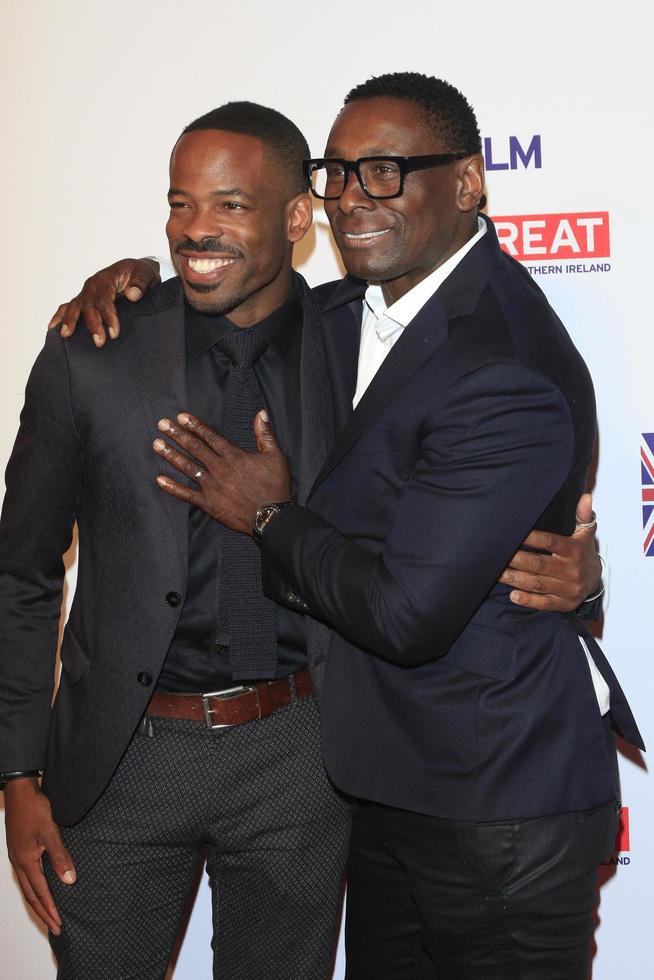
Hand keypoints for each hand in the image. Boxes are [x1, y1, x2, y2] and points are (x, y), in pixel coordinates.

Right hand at [4, 777, 75, 933]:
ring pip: (26, 888)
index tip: (59, 923)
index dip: (50, 909)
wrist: (19, 792)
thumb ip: (60, 857)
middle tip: (54, 927)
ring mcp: (16, 857)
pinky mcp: (18, 850)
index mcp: (26, 862)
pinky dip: (32, 889)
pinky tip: (39, 888)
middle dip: (43, 913)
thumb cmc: (34, 809)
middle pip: (30, 896)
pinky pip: (25, 877)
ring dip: (37, 903)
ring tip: (47, 914)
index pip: (40, 893)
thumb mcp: (50, 832)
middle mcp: (18, 863)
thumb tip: (69, 880)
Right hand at [47, 257, 160, 346]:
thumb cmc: (140, 274)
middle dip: (93, 325)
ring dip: (70, 321)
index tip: (114, 333)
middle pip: (89, 306)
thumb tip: (132, 294)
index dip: (109, 317)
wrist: (135, 272)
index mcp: (105, 279)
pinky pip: (68, 306)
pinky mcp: (84, 299)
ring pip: (75, 307)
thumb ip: (140, 284)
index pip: (105, 300)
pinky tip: (53, 327)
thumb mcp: (145, 275)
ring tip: (66, 335)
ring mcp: (86, 293)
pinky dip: (60, 316)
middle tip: (99, 342)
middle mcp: (92, 285)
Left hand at [153, 410, 290, 533]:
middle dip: (177, 435)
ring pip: (188, 467)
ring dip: (171, 455)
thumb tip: (261, 413)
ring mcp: (212, 486)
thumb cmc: (275, 486)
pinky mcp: (209, 503)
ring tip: (156, 444)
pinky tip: (159, 480)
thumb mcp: (275, 456)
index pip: (210, 437)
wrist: (271, 516)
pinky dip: (173, 488)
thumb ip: (265, 434)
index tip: (181, 417)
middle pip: (195, 448)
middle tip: (161, 424)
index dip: (195, 426)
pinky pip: (187, 495)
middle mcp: (220, 468)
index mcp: (234, 456)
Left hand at [500, 492, 600, 610]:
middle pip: (539, 564)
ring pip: (537, 584)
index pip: (550, 542)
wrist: (596, 581)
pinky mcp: (564, 604)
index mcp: (574, 550)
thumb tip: (586, 497)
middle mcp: (571, 570)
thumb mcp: (585, 534)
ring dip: (516, 579)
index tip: (514, 533)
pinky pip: (544, 603)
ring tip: (497, 573)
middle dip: (517, 560)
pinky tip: (513, 595)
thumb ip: (583, 516)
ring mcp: (567, 589)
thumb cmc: (583, 553)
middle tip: (498, 555)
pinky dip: (528, 600)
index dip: (532, 538)